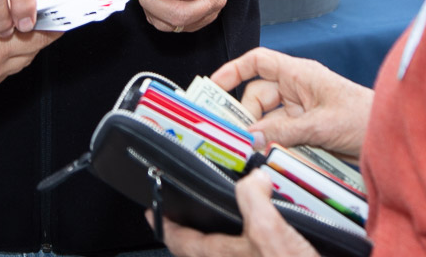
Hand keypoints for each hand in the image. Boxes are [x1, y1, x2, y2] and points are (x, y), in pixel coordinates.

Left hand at [158, 174, 319, 256]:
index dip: (163, 223)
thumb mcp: (271, 230)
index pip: (180, 241)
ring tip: (233, 201)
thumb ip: (254, 198)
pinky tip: (274, 216)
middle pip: (203, 244)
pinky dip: (256, 228)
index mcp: (224, 254)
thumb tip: (252, 177)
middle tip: (190, 203)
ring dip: (227, 225)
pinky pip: (256, 244)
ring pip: (229, 244)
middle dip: (195, 224)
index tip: (152, 208)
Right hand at [211, 49, 372, 161]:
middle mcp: (297, 89)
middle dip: (247, 117)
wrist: (392, 137)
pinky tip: (273, 157)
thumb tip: (252, 137)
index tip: (213, 87)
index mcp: (299, 74)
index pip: (257, 62)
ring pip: (268, 119)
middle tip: (238, 138)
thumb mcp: (321, 125)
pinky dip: (275, 145)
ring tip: (258, 152)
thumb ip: (285, 132)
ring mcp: (301, 110)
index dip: (233, 71)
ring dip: (262, 136)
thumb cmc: (366, 118)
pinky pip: (281, 135)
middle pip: (257, 97)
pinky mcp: (307, 129)